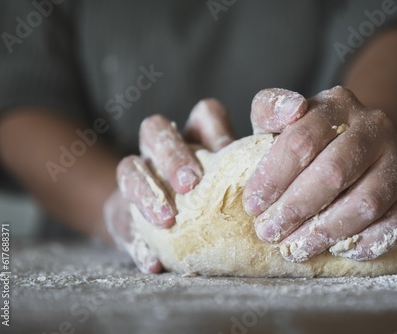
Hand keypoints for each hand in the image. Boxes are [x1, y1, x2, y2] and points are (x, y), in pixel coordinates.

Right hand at [104, 99, 233, 272]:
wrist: (160, 225)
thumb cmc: (211, 201)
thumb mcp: (230, 181)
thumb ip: (248, 170)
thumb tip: (276, 165)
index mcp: (195, 137)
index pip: (204, 114)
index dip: (213, 125)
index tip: (227, 150)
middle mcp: (160, 150)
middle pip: (155, 131)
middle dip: (172, 154)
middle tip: (190, 183)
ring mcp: (137, 180)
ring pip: (129, 169)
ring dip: (147, 193)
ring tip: (167, 219)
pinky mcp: (121, 214)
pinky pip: (122, 224)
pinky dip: (138, 243)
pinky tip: (154, 261)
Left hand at [243, 86, 396, 261]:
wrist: (363, 145)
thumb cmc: (311, 140)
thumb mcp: (282, 119)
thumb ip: (270, 109)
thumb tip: (275, 107)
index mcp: (336, 104)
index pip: (301, 140)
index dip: (273, 177)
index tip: (253, 206)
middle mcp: (375, 125)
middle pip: (333, 172)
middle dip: (296, 209)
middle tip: (269, 233)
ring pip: (366, 201)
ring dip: (326, 231)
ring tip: (296, 248)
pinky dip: (369, 241)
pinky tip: (341, 251)